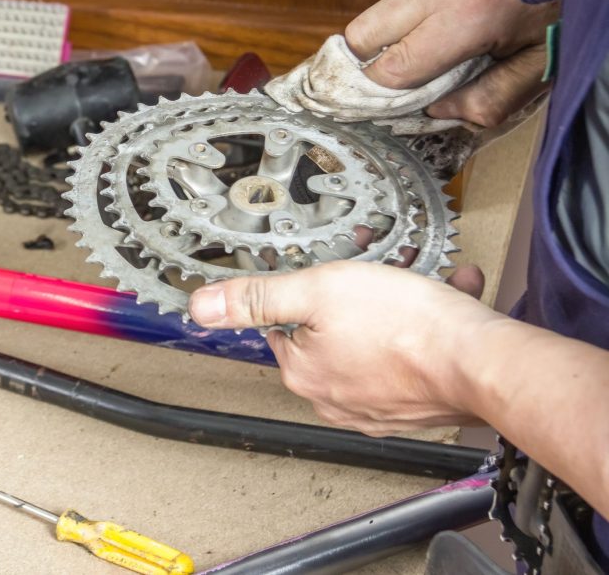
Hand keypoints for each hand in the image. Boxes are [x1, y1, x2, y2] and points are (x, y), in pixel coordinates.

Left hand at [188, 261, 498, 435]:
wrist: (481, 362)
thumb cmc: (407, 328)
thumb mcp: (317, 290)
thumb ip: (257, 298)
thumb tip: (201, 306)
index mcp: (302, 372)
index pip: (282, 326)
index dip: (306, 293)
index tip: (331, 277)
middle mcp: (334, 397)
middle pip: (328, 332)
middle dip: (354, 297)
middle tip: (380, 278)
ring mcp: (376, 405)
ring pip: (373, 341)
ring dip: (395, 305)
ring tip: (417, 285)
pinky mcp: (414, 404)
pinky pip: (409, 357)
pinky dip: (423, 327)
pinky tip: (442, 299)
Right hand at [345, 0, 580, 126]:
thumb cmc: (569, 5)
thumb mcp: (540, 66)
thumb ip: (488, 100)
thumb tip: (435, 111)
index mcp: (468, 16)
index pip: (390, 67)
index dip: (382, 93)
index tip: (385, 107)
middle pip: (362, 34)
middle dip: (369, 62)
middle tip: (392, 79)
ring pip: (385, 9)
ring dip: (404, 30)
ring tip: (446, 32)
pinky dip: (422, 3)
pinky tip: (457, 1)